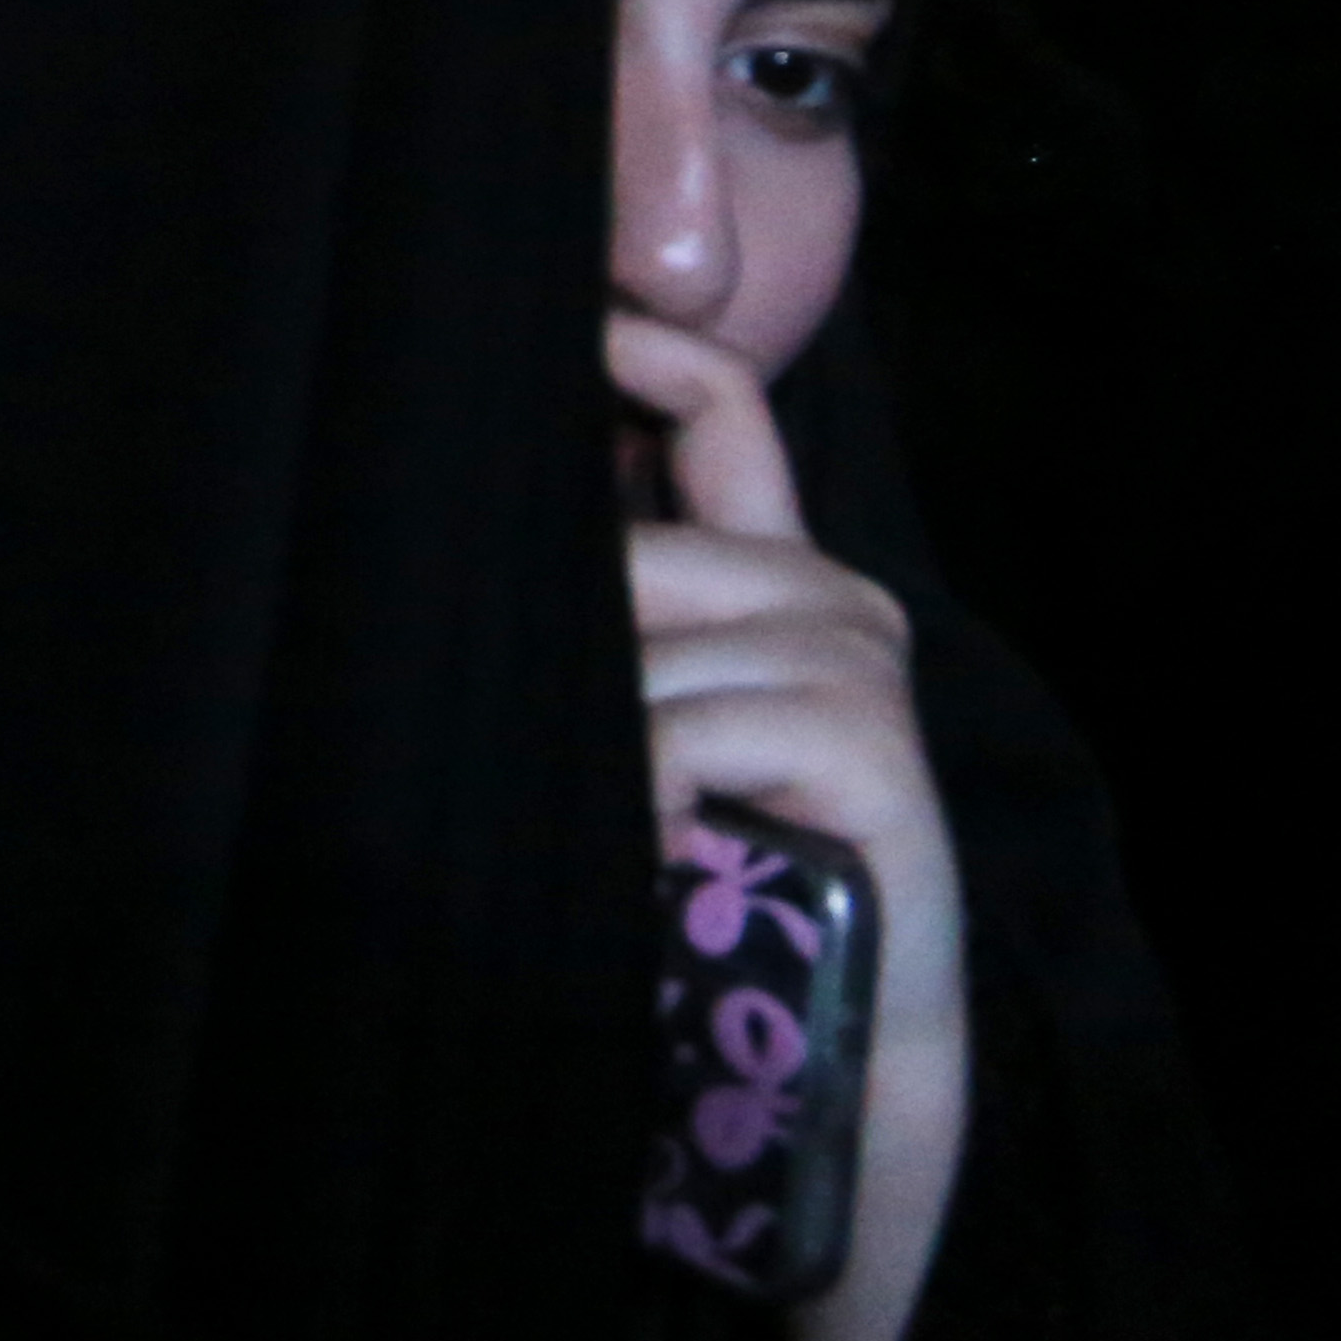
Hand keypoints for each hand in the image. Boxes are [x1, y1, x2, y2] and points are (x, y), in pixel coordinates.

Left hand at [617, 312, 972, 1340]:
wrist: (826, 1033)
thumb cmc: (712, 870)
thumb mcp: (648, 720)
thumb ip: (607, 618)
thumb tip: (469, 515)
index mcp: (774, 572)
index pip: (720, 409)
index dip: (643, 344)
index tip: (564, 308)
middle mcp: (829, 595)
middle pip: (636, 555)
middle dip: (570, 653)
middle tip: (580, 762)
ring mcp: (858, 662)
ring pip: (644, 656)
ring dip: (606, 754)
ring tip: (634, 830)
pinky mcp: (871, 745)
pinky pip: (683, 733)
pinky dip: (639, 797)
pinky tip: (654, 850)